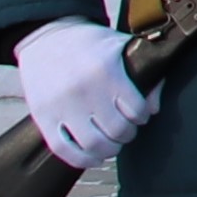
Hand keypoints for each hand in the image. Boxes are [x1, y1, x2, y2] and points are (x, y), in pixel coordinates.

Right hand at [16, 18, 153, 169]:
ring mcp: (61, 105)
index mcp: (107, 72)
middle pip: (117, 131)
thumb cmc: (87, 43)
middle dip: (126, 134)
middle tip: (124, 130)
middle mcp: (84, 90)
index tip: (138, 115)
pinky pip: (63, 149)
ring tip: (110, 143)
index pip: (136, 109)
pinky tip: (91, 156)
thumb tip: (153, 108)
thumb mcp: (122, 46)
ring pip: (93, 145)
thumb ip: (146, 73)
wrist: (44, 36)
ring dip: (108, 150)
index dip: (141, 116)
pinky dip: (81, 159)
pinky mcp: (43, 116)